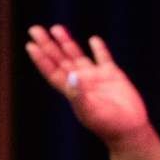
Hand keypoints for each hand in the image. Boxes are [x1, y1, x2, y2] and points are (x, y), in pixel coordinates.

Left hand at [25, 25, 149, 145]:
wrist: (129, 130)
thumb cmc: (108, 125)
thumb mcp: (91, 111)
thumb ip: (79, 94)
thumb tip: (72, 76)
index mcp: (72, 91)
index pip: (52, 72)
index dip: (41, 59)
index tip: (31, 45)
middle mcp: (81, 82)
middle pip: (61, 60)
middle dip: (48, 45)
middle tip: (35, 29)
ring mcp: (96, 78)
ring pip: (78, 56)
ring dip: (66, 43)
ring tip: (56, 28)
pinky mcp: (113, 75)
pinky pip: (103, 59)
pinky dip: (99, 49)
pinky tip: (93, 40)